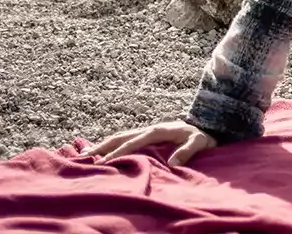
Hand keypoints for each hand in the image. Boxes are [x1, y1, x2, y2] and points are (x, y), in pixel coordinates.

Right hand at [81, 120, 217, 166]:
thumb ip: (188, 150)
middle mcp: (150, 129)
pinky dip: (112, 144)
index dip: (120, 150)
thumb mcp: (199, 142)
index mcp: (159, 131)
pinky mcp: (147, 136)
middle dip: (104, 145)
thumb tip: (173, 163)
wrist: (206, 128)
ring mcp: (147, 131)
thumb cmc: (202, 137)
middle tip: (85, 156)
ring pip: (121, 137)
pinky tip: (101, 151)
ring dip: (104, 144)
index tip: (105, 161)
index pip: (135, 141)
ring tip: (85, 153)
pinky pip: (126, 139)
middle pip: (122, 136)